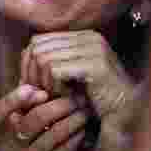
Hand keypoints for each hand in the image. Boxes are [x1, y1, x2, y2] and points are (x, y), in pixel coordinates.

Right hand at [0, 84, 91, 150]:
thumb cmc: (20, 137)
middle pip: (36, 118)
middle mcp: (5, 146)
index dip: (18, 98)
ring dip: (74, 119)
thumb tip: (41, 88)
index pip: (1, 109)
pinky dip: (75, 137)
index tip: (42, 92)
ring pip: (53, 134)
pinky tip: (81, 130)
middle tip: (77, 99)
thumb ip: (24, 97)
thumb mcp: (15, 116)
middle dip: (62, 105)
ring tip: (84, 112)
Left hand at [21, 31, 137, 121]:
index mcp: (83, 35)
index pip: (38, 40)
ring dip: (44, 82)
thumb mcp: (72, 74)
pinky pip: (54, 70)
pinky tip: (67, 96)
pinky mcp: (94, 64)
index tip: (35, 86)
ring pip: (43, 58)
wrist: (125, 114)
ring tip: (57, 95)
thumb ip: (53, 60)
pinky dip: (55, 87)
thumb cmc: (96, 98)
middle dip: (33, 74)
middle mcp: (89, 36)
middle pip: (37, 47)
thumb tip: (25, 53)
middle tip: (43, 94)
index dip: (29, 64)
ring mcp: (94, 48)